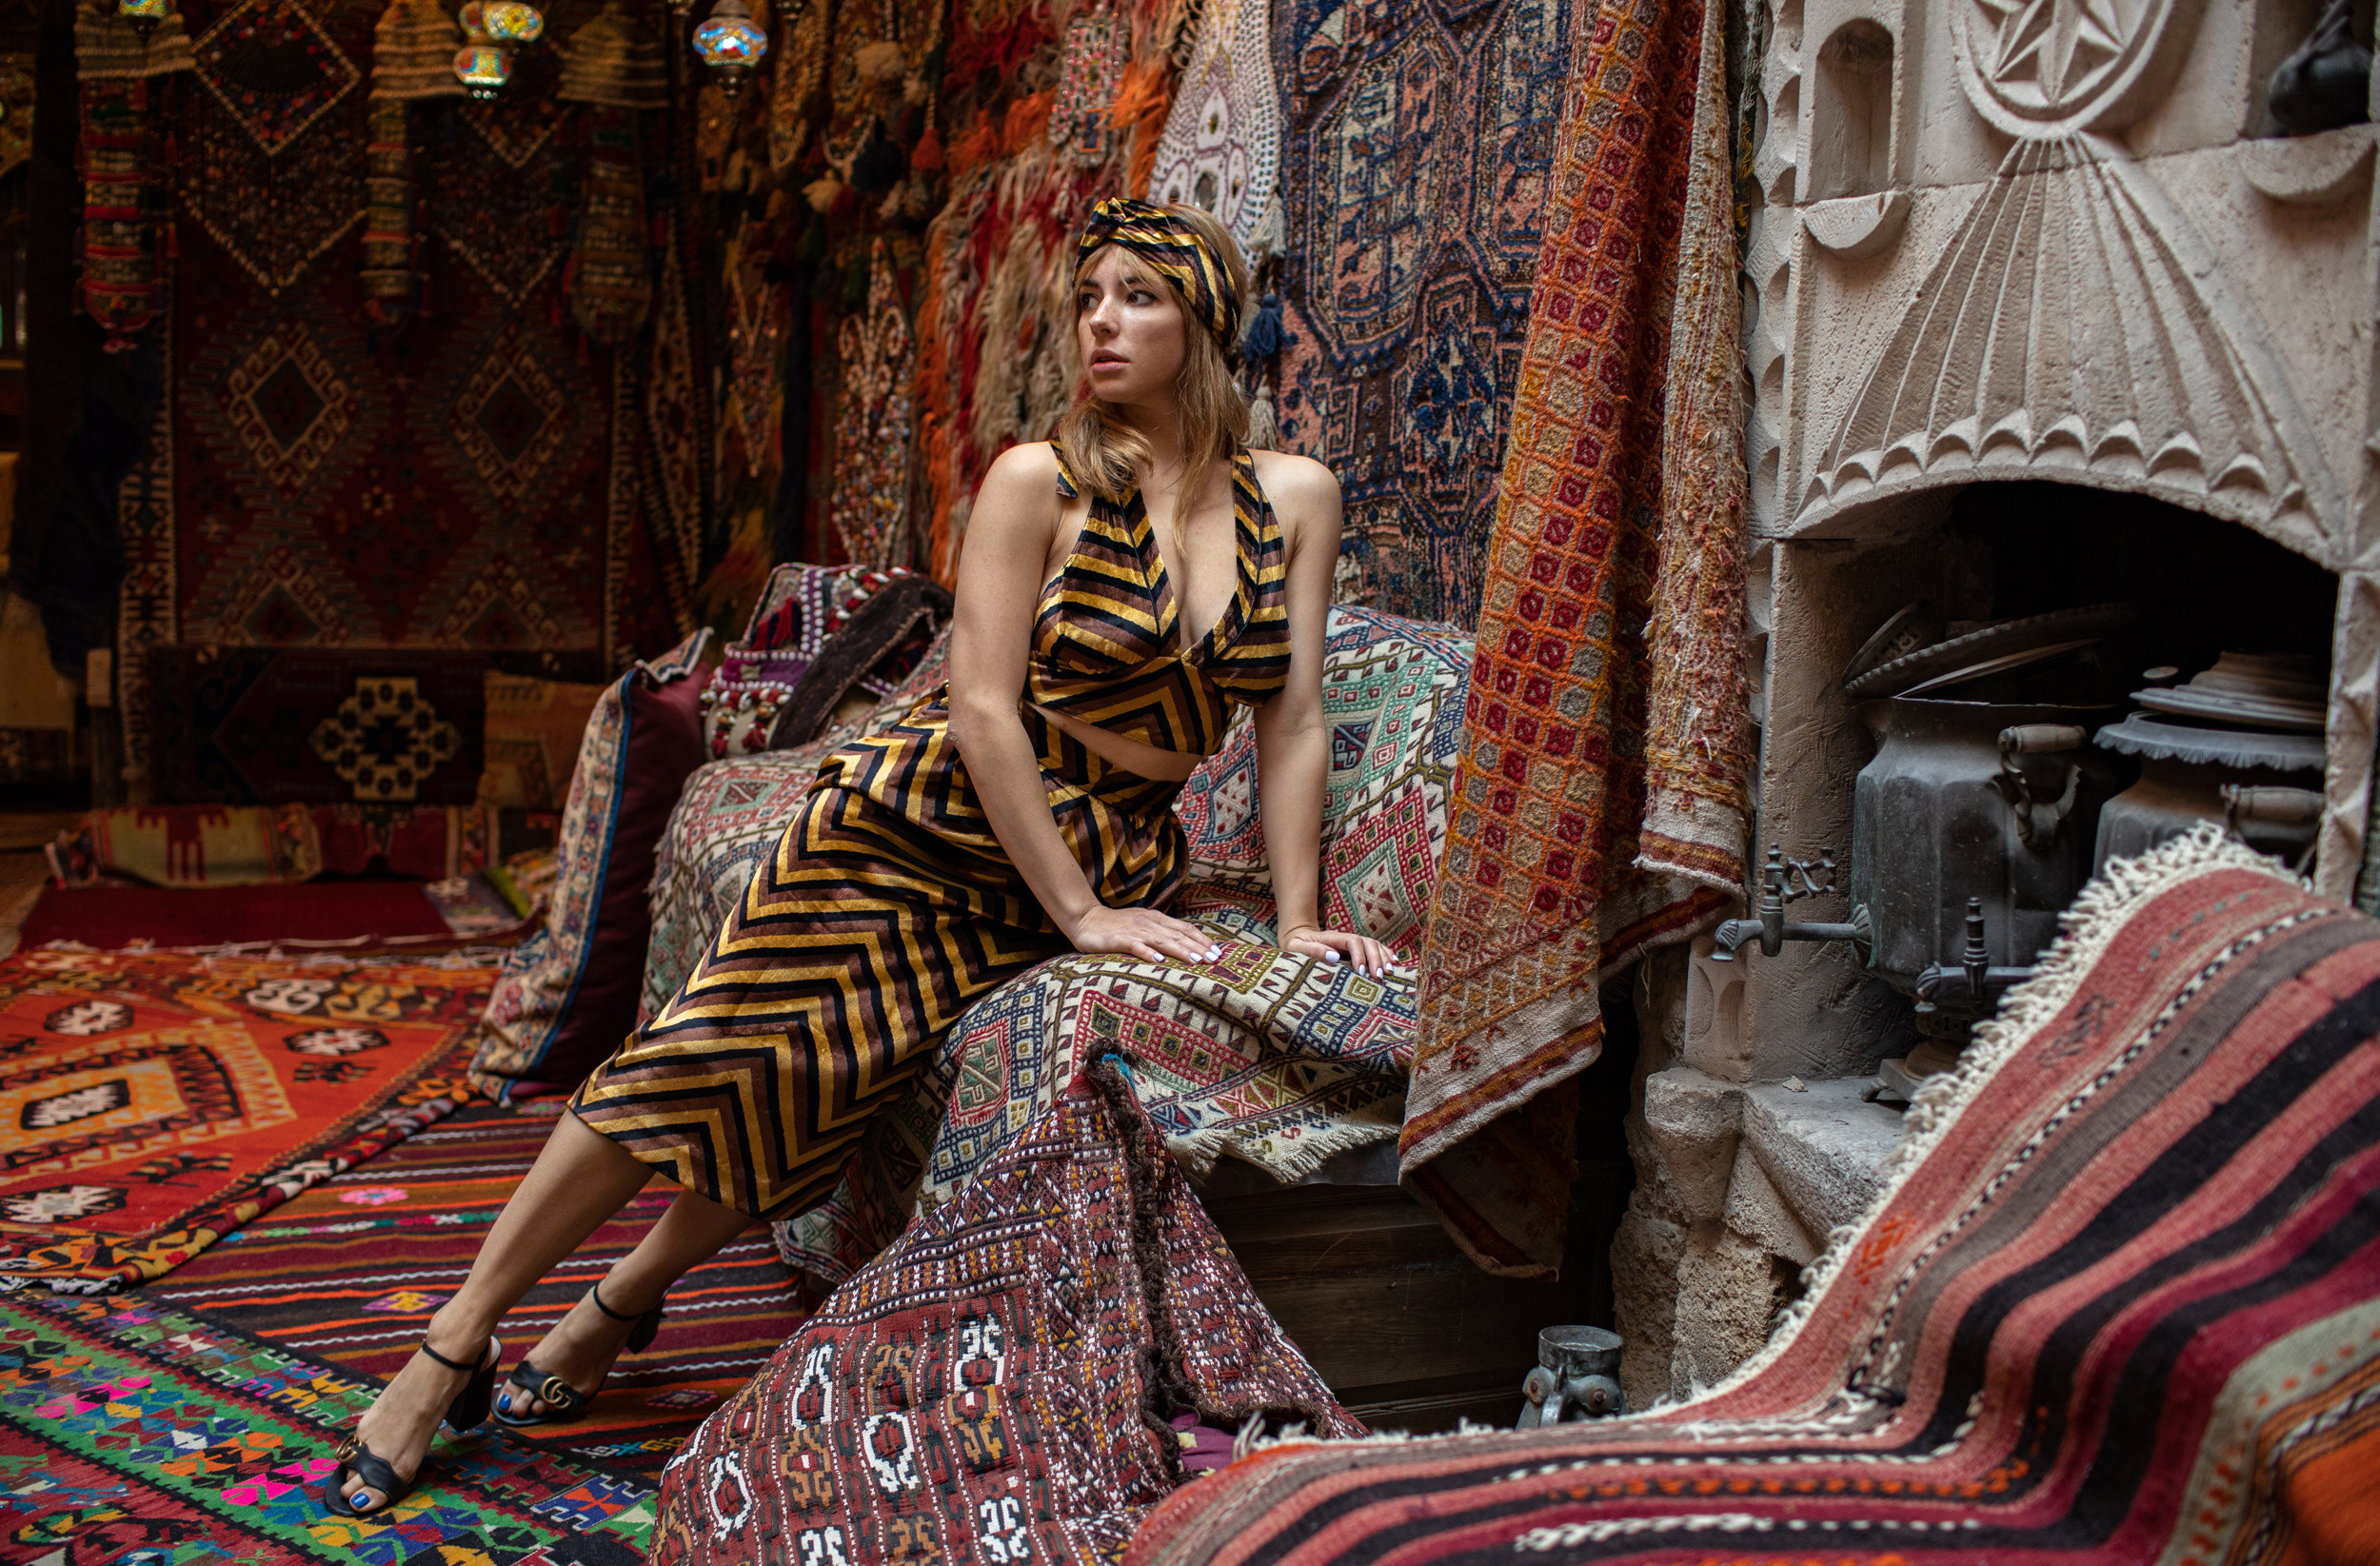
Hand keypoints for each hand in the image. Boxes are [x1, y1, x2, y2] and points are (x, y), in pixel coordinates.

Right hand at [1069, 904, 1222, 966]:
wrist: (1084, 918)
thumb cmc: (1115, 926)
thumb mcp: (1141, 925)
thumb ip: (1159, 932)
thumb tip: (1183, 944)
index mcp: (1155, 919)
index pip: (1183, 928)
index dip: (1201, 939)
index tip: (1217, 951)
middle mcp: (1148, 923)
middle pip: (1177, 935)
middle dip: (1197, 947)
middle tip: (1214, 959)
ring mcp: (1133, 931)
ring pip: (1161, 940)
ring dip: (1180, 950)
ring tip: (1196, 961)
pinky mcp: (1118, 939)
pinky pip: (1135, 947)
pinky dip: (1148, 953)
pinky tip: (1159, 961)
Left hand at [1279, 924, 1402, 978]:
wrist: (1297, 938)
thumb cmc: (1295, 945)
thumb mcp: (1297, 947)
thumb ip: (1314, 950)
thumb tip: (1334, 956)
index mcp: (1333, 938)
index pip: (1353, 941)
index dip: (1360, 955)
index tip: (1361, 972)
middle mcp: (1345, 939)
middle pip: (1368, 943)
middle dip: (1376, 959)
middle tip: (1380, 977)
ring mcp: (1351, 944)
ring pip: (1374, 945)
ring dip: (1383, 957)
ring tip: (1391, 972)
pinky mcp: (1355, 950)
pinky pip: (1374, 949)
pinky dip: (1385, 954)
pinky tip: (1394, 963)